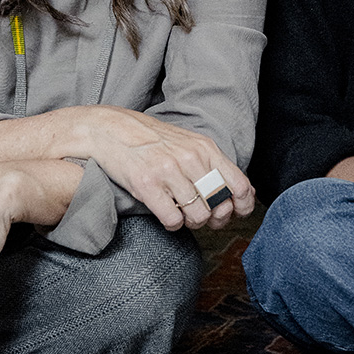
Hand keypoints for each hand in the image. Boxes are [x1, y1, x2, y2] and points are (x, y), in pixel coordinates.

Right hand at [81, 106, 255, 231]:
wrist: (111, 129)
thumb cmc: (152, 140)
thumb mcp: (189, 144)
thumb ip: (213, 164)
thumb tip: (241, 193)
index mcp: (205, 148)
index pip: (240, 185)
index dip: (242, 206)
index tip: (234, 213)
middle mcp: (190, 158)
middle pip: (219, 206)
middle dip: (214, 219)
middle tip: (202, 215)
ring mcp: (168, 171)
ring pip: (198, 216)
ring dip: (191, 222)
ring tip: (181, 212)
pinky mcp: (147, 185)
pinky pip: (173, 220)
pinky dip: (173, 224)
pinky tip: (166, 214)